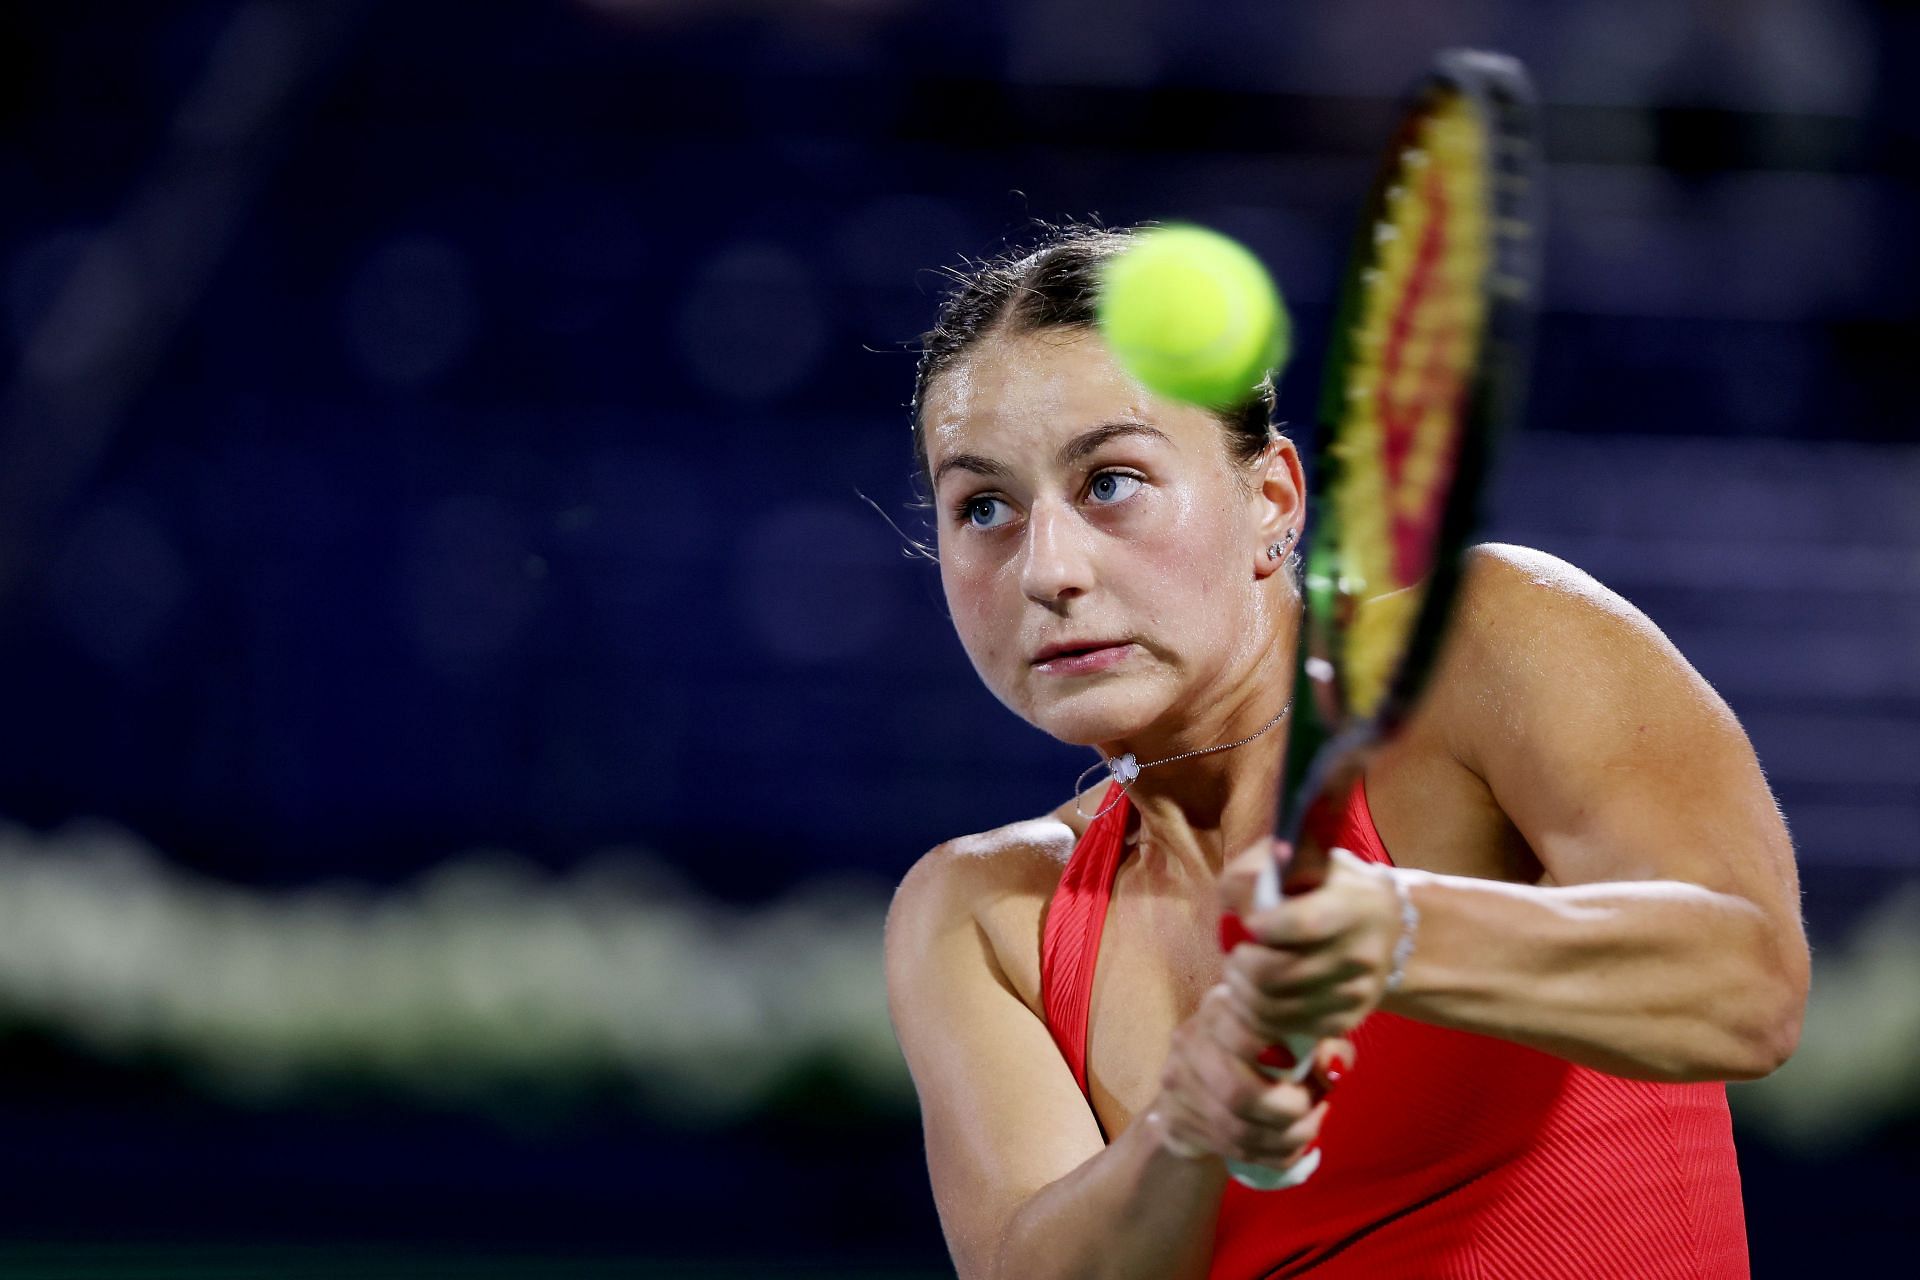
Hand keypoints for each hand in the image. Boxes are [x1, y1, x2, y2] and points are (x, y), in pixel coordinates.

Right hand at [1148, 980, 1351, 1173]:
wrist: (1206, 1082)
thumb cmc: (1265, 1051)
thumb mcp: (1301, 1038)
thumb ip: (1327, 1045)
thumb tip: (1330, 1070)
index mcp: (1220, 1007)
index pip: (1251, 1039)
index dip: (1292, 1070)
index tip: (1317, 1082)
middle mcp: (1189, 1040)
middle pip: (1240, 1095)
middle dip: (1290, 1114)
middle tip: (1316, 1111)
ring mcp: (1176, 1083)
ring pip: (1238, 1130)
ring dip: (1286, 1140)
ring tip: (1309, 1129)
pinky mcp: (1174, 1121)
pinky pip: (1232, 1150)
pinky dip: (1271, 1157)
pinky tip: (1289, 1147)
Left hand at [1219, 841, 1403, 1044]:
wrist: (1386, 929)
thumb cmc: (1331, 886)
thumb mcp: (1305, 859)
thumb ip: (1265, 869)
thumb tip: (1238, 901)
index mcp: (1357, 906)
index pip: (1303, 924)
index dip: (1263, 927)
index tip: (1248, 924)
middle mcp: (1363, 954)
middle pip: (1278, 974)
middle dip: (1242, 963)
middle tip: (1236, 951)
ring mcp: (1356, 994)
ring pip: (1273, 1007)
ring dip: (1242, 990)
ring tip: (1239, 971)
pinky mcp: (1344, 1022)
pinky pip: (1284, 1028)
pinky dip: (1256, 1014)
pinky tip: (1254, 992)